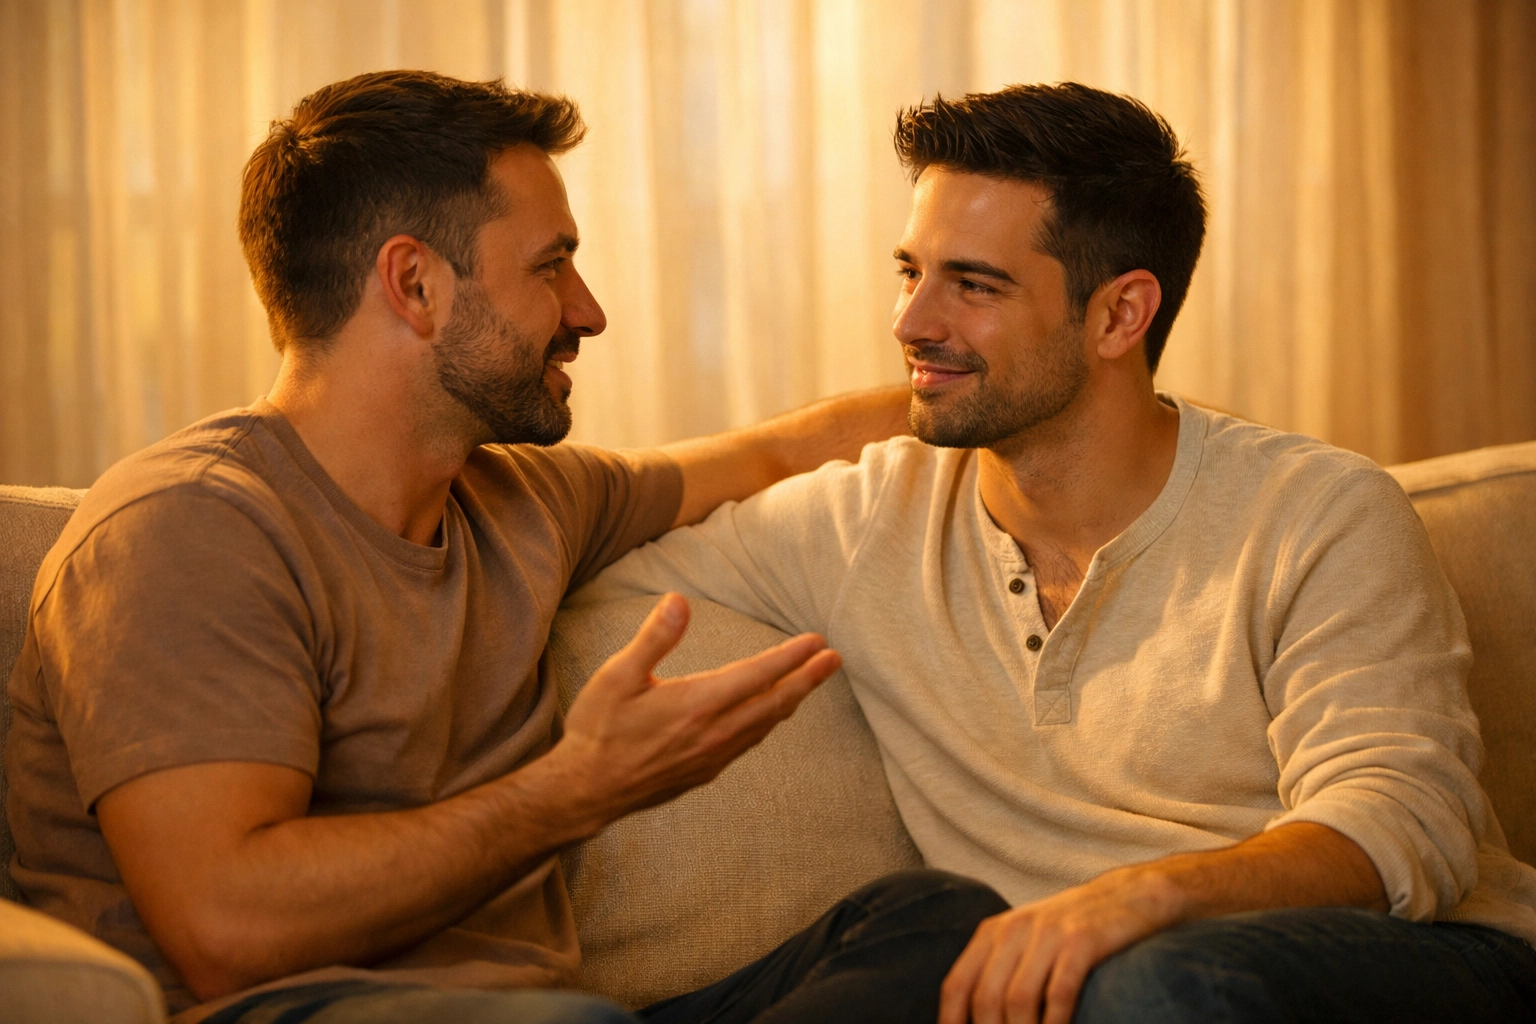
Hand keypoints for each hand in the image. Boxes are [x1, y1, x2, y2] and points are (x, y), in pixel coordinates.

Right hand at [555, 592, 840, 817]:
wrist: (585, 791)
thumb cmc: (597, 730)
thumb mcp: (617, 676)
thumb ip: (654, 639)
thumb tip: (680, 601)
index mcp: (696, 704)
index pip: (757, 675)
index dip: (790, 657)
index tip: (816, 642)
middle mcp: (713, 733)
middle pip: (774, 702)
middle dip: (807, 679)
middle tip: (834, 659)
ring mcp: (712, 757)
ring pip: (764, 725)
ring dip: (791, 701)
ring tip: (810, 682)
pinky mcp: (705, 772)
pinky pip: (748, 743)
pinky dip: (768, 723)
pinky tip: (769, 715)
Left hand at [939, 865, 1180, 1023]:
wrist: (1129, 896)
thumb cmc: (1072, 930)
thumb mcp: (1026, 942)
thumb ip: (999, 973)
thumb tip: (980, 1019)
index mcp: (993, 932)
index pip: (957, 986)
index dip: (952, 1023)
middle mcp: (1014, 930)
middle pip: (985, 999)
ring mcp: (1048, 934)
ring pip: (1017, 1000)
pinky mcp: (1082, 941)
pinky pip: (1059, 992)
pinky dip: (1054, 1023)